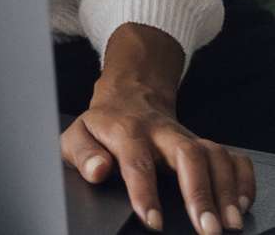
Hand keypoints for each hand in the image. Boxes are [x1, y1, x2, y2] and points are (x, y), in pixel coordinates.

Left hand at [62, 80, 255, 231]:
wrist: (128, 98)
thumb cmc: (103, 127)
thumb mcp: (77, 135)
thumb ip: (81, 153)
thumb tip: (97, 170)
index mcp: (124, 129)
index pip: (136, 159)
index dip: (144, 191)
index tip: (152, 221)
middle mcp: (160, 131)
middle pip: (187, 153)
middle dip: (199, 192)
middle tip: (207, 229)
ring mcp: (186, 135)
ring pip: (213, 154)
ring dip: (226, 190)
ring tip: (229, 222)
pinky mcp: (204, 143)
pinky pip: (232, 156)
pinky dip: (242, 179)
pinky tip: (241, 203)